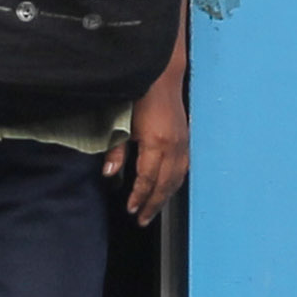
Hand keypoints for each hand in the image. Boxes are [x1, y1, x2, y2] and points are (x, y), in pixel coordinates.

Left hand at [103, 63, 187, 223]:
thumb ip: (117, 151)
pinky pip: (183, 169)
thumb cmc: (140, 96)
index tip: (131, 209)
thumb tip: (110, 174)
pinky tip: (168, 189)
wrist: (161, 77)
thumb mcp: (123, 124)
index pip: (147, 179)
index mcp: (156, 144)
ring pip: (177, 179)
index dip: (139, 197)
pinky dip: (175, 183)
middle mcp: (173, 147)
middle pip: (165, 185)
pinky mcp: (186, 140)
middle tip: (143, 220)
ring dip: (165, 197)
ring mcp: (183, 144)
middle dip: (153, 204)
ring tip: (154, 210)